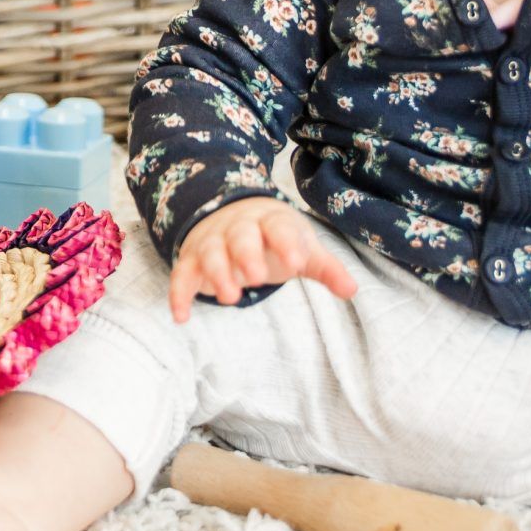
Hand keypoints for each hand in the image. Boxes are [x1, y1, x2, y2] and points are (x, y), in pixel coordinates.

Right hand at [168, 196, 358, 322]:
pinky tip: (181, 316)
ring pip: (211, 253)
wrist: (232, 214)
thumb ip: (325, 268)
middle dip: (247, 254)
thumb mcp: (300, 248)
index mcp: (270, 221)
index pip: (279, 227)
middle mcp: (238, 228)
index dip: (287, 242)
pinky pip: (181, 275)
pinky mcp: (192, 261)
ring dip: (217, 273)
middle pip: (240, 237)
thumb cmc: (273, 239)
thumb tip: (352, 290)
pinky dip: (178, 294)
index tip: (296, 262)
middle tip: (257, 277)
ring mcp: (212, 242)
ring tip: (231, 298)